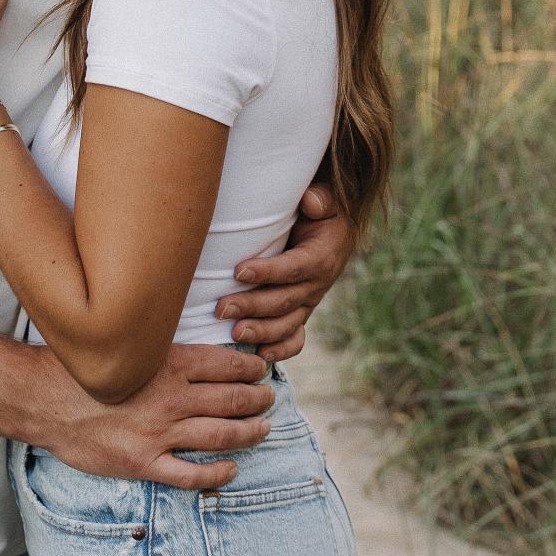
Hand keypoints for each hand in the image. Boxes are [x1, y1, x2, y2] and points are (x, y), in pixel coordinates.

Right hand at [34, 343, 274, 489]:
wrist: (43, 399)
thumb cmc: (83, 368)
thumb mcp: (127, 347)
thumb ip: (161, 350)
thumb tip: (193, 348)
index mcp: (167, 364)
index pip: (225, 365)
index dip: (251, 369)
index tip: (261, 371)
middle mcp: (170, 398)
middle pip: (231, 400)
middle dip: (257, 400)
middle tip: (269, 400)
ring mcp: (159, 433)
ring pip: (220, 435)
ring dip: (248, 433)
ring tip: (262, 429)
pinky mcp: (144, 462)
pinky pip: (191, 475)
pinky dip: (217, 474)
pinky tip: (231, 469)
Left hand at [215, 184, 352, 362]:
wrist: (334, 233)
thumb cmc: (320, 213)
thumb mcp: (325, 200)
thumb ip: (320, 199)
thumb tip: (310, 201)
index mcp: (321, 258)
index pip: (293, 268)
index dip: (267, 271)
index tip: (238, 271)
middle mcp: (316, 285)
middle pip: (284, 301)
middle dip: (252, 306)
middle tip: (221, 309)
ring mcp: (308, 303)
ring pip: (286, 324)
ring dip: (260, 332)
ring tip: (234, 334)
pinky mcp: (301, 313)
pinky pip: (295, 338)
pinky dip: (280, 350)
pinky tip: (260, 356)